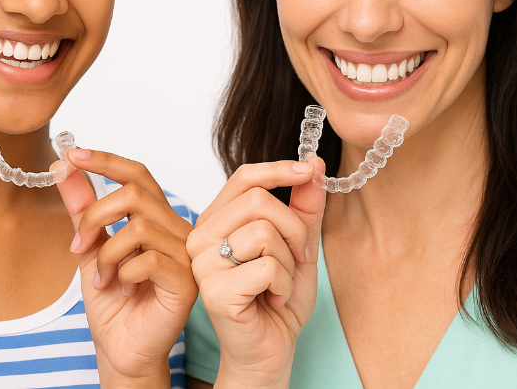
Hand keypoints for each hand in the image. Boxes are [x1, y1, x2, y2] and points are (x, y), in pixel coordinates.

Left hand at [56, 149, 196, 387]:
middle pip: (135, 193)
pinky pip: (146, 259)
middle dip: (95, 216)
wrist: (121, 348)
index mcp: (157, 217)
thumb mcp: (89, 248)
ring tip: (101, 277)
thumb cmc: (112, 302)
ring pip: (138, 227)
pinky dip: (122, 273)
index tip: (71, 154)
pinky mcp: (186, 280)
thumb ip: (81, 208)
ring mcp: (185, 254)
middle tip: (78, 246)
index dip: (106, 160)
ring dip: (106, 253)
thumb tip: (63, 167)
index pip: (137, 174)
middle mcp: (176, 229)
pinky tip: (120, 289)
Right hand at [185, 157, 326, 388]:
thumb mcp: (299, 245)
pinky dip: (283, 286)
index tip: (309, 169)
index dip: (279, 168)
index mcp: (218, 220)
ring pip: (265, 232)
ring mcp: (203, 263)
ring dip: (288, 263)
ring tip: (278, 285)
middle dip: (295, 229)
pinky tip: (272, 301)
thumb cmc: (278, 299)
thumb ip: (304, 207)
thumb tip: (315, 164)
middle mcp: (201, 236)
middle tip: (298, 259)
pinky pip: (267, 267)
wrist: (269, 351)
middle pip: (259, 200)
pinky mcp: (214, 289)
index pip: (244, 177)